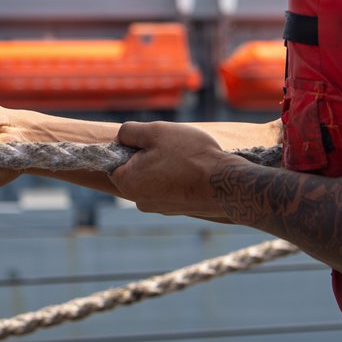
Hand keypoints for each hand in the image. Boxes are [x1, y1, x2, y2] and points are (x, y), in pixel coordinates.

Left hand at [109, 121, 236, 219]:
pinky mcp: (176, 209)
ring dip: (165, 165)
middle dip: (150, 155)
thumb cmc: (189, 155)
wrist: (225, 184)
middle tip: (171, 146)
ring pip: (154, 177)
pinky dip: (177, 177)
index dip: (132, 145)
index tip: (153, 140)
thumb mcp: (155, 131)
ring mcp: (159, 208)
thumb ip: (129, 131)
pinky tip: (193, 169)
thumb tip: (120, 137)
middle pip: (136, 169)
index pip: (115, 160)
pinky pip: (169, 187)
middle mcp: (139, 200)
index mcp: (128, 182)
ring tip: (186, 158)